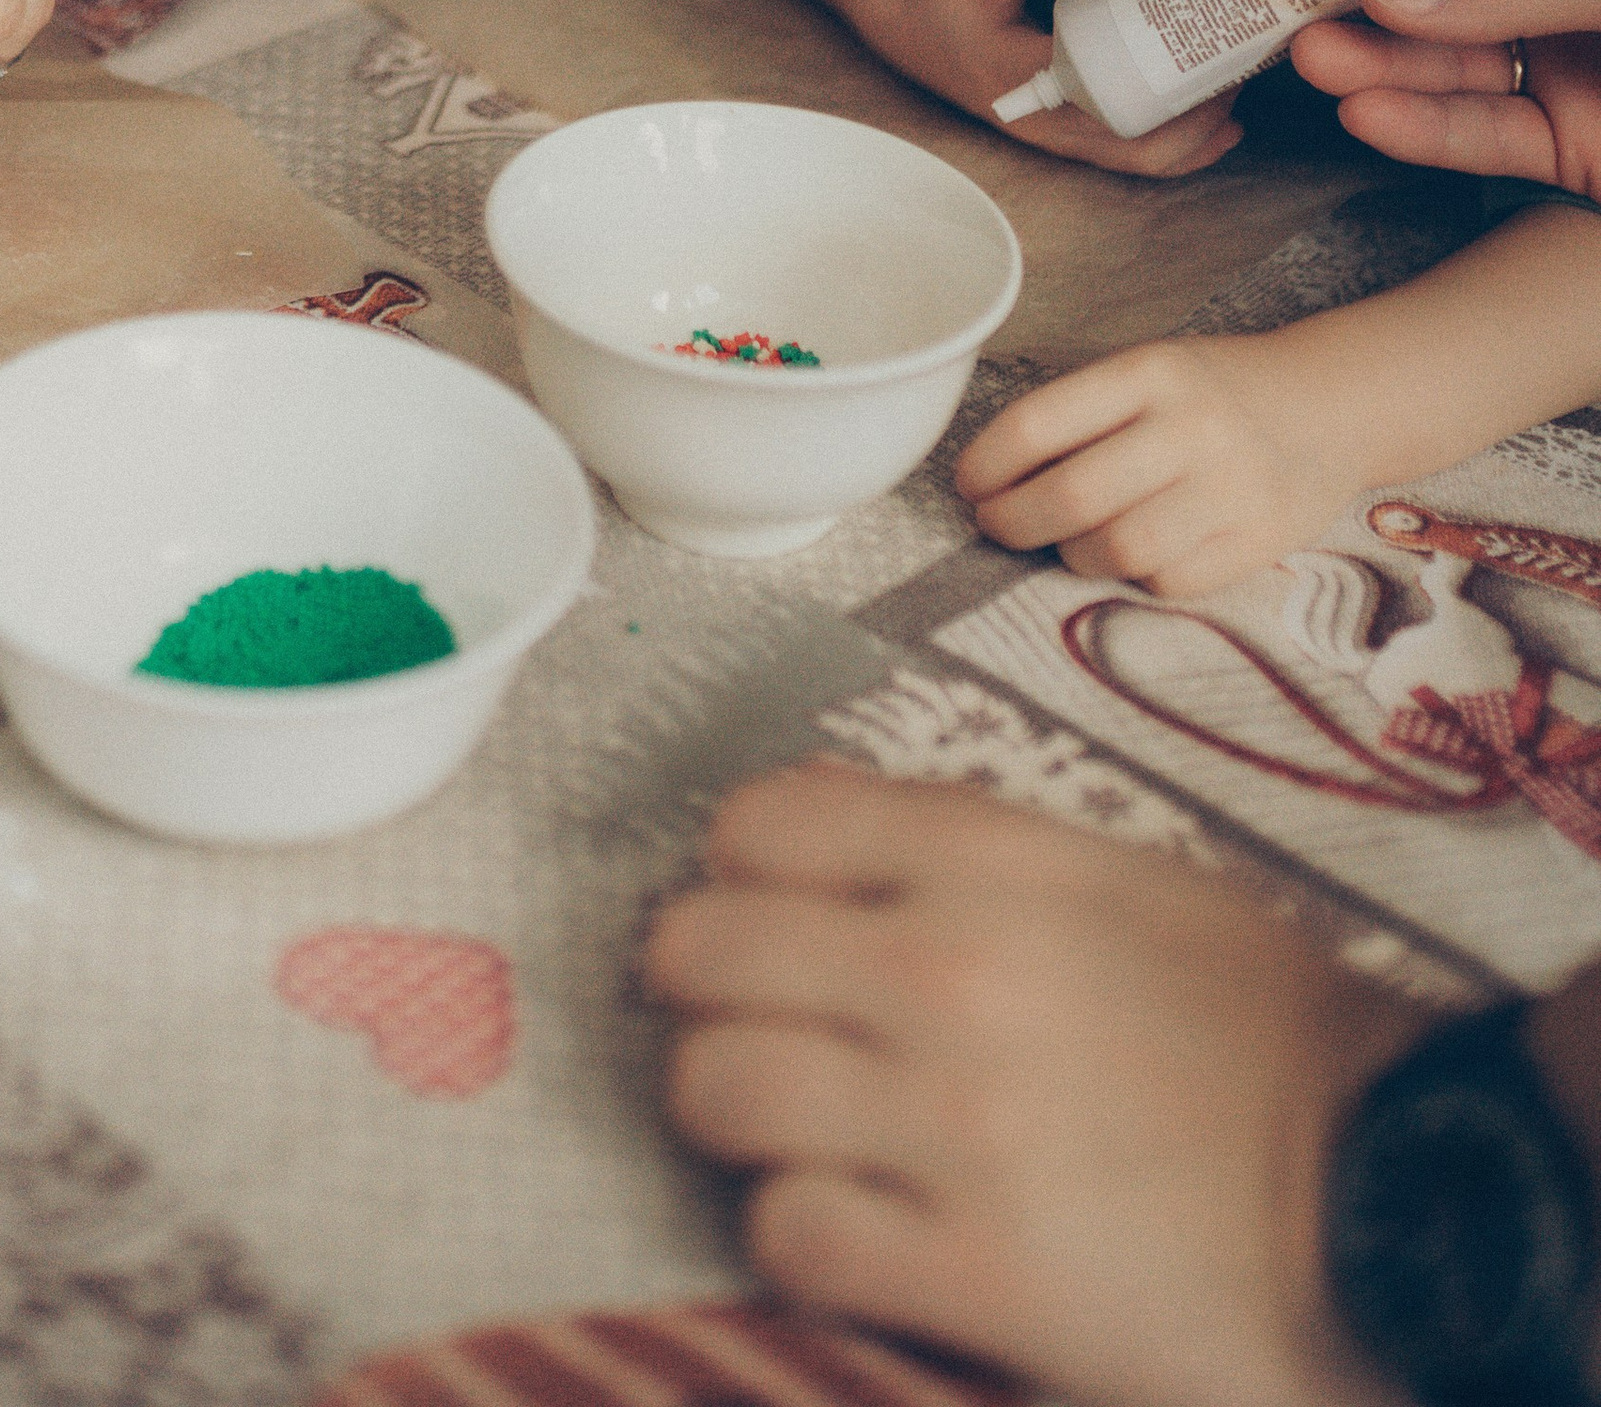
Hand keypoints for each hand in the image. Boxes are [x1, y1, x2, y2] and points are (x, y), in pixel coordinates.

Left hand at [647, 766, 1412, 1406]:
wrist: (1393, 1182)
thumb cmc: (1265, 1030)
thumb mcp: (1122, 875)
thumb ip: (965, 846)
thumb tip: (821, 833)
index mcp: (988, 857)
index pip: (755, 821)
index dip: (735, 873)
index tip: (760, 915)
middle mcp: (948, 967)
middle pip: (695, 950)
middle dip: (706, 993)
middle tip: (753, 1029)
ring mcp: (952, 1120)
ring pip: (715, 1087)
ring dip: (740, 1117)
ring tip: (799, 1135)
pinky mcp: (974, 1268)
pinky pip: (790, 1232)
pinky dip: (801, 1235)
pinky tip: (857, 1230)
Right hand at [874, 0, 1238, 170]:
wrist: (910, 21)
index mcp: (1024, 85)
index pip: (1110, 114)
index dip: (1171, 107)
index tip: (1217, 71)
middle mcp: (1044, 125)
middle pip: (1138, 150)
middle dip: (1200, 125)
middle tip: (1243, 77)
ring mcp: (1056, 136)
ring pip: (1138, 160)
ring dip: (1195, 138)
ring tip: (1239, 95)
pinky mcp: (1067, 132)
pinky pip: (1129, 153)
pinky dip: (1176, 143)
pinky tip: (1215, 120)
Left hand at [957, 330, 1358, 594]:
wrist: (1328, 408)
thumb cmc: (1211, 394)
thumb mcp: (1148, 373)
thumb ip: (1082, 416)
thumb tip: (992, 480)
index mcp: (1150, 371)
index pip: (1040, 422)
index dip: (987, 463)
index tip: (968, 484)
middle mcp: (1192, 426)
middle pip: (1072, 494)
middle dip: (1012, 521)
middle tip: (995, 524)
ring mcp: (1230, 487)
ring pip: (1116, 549)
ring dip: (1072, 554)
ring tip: (1067, 541)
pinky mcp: (1259, 542)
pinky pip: (1168, 581)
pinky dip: (1135, 577)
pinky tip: (1134, 552)